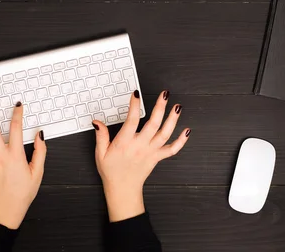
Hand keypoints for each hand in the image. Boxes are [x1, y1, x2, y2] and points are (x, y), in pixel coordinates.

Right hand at [93, 90, 189, 221]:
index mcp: (125, 143)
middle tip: (164, 94)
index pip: (131, 120)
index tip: (136, 94)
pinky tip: (187, 131)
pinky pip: (172, 149)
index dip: (134, 106)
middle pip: (153, 124)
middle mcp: (140, 146)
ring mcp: (151, 152)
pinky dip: (181, 141)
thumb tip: (97, 122)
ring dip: (173, 120)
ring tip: (177, 107)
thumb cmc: (112, 172)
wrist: (123, 190)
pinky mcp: (157, 157)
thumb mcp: (100, 153)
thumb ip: (101, 136)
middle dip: (160, 107)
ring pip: (165, 134)